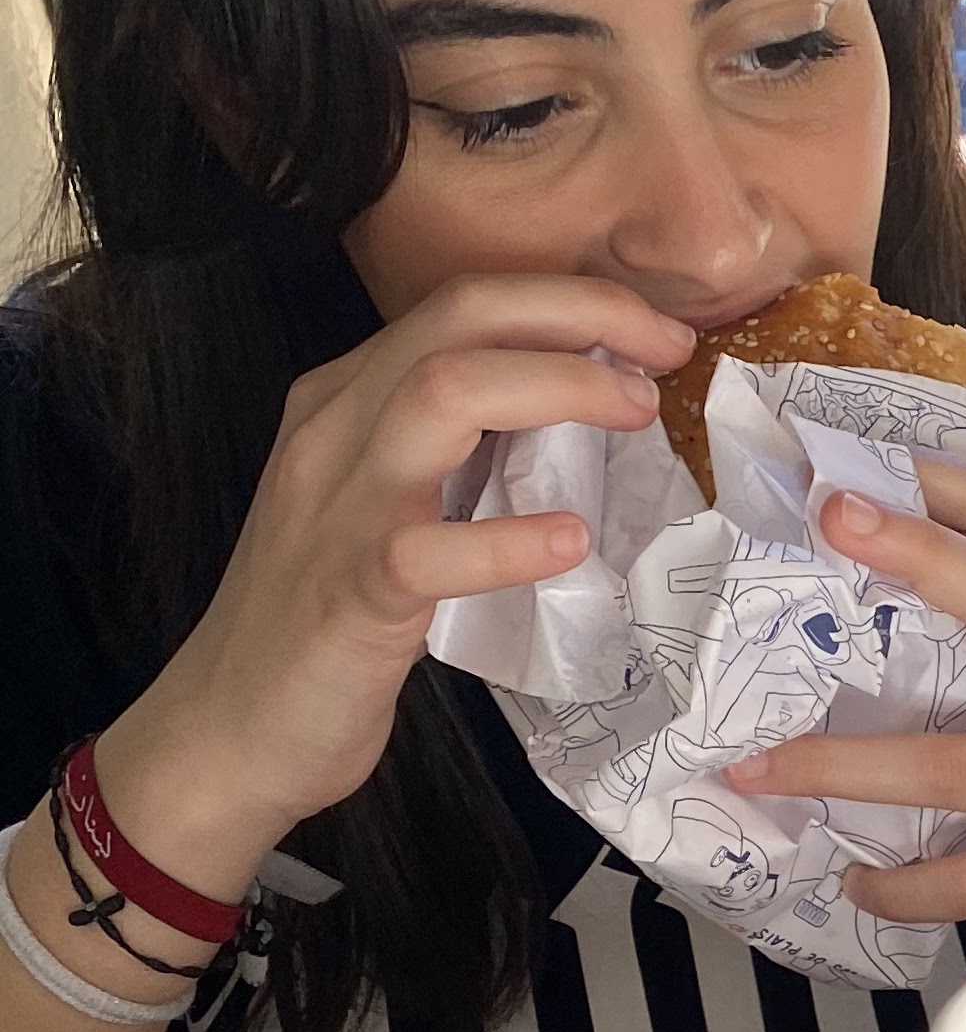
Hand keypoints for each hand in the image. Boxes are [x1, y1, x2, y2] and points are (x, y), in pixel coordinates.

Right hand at [95, 277, 694, 899]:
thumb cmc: (327, 625)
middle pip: (457, 321)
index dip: (566, 300)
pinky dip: (506, 541)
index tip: (653, 332)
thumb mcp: (389, 509)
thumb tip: (575, 427)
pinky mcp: (348, 596)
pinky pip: (426, 550)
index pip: (459, 307)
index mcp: (346, 400)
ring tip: (636, 411)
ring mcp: (336, 509)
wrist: (232, 730)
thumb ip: (457, 458)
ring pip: (440, 396)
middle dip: (576, 315)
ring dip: (554, 387)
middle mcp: (334, 431)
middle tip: (667, 350)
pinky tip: (571, 542)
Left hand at [724, 460, 965, 919]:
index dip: (940, 489)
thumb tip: (875, 578)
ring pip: (948, 767)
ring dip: (843, 764)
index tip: (852, 475)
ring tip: (761, 766)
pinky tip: (854, 878)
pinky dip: (899, 884)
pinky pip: (962, 880)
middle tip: (834, 520)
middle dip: (921, 557)